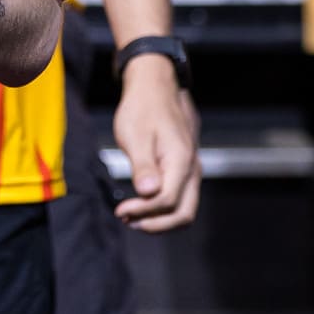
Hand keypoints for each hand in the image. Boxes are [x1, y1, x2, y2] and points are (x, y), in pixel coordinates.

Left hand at [113, 58, 200, 231]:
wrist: (155, 88)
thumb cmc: (143, 108)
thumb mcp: (136, 136)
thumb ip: (143, 167)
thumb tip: (148, 194)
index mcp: (181, 161)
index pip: (167, 201)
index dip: (143, 211)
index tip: (121, 210)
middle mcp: (192, 169)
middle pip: (184, 214)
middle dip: (156, 224)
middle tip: (127, 220)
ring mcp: (191, 170)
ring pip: (184, 209)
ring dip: (159, 219)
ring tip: (131, 217)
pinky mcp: (184, 170)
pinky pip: (179, 198)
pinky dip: (162, 208)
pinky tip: (140, 203)